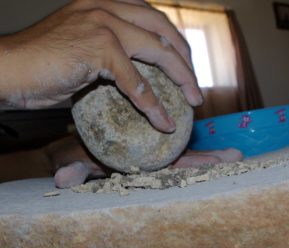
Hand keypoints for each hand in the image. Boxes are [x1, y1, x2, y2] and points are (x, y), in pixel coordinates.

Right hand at [0, 0, 202, 131]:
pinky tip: (163, 121)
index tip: (185, 66)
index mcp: (104, 6)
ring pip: (158, 50)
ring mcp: (103, 24)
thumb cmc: (42, 66)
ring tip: (194, 100)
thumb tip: (132, 77)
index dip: (174, 41)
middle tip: (195, 85)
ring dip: (182, 78)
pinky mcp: (98, 48)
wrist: (8, 69)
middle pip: (163, 29)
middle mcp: (106, 8)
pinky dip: (152, 104)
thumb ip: (110, 59)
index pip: (152, 18)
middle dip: (186, 58)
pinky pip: (135, 81)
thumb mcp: (82, 55)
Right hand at [48, 135, 242, 187]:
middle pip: (182, 162)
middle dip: (207, 163)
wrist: (75, 146)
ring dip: (205, 150)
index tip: (213, 169)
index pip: (167, 171)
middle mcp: (149, 161)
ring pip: (180, 149)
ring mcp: (150, 148)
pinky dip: (183, 126)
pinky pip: (168, 130)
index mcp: (138, 168)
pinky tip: (200, 121)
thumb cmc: (78, 155)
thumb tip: (62, 179)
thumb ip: (74, 171)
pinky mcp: (148, 134)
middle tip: (234, 157)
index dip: (188, 171)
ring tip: (231, 152)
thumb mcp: (76, 162)